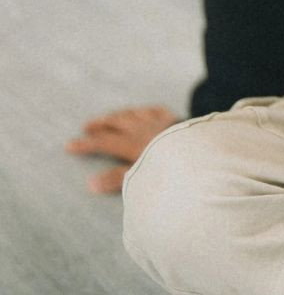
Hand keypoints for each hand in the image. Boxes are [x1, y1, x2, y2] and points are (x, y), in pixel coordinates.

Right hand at [65, 104, 182, 193]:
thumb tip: (90, 184)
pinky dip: (145, 110)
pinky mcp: (176, 119)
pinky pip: (156, 110)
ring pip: (134, 114)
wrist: (204, 150)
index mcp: (134, 144)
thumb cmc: (174, 167)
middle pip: (117, 123)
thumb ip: (118, 180)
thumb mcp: (144, 176)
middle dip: (100, 124)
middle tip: (87, 126)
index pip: (104, 142)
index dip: (86, 144)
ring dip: (119, 115)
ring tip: (111, 117)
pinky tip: (143, 111)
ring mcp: (161, 121)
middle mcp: (144, 129)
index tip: (68, 145)